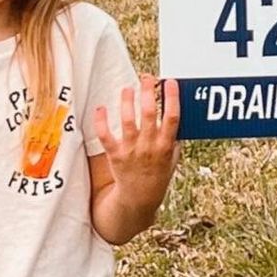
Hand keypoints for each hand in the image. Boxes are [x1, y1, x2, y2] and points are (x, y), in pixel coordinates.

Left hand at [93, 76, 179, 199]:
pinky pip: (106, 135)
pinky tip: (101, 108)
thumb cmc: (158, 175)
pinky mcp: (115, 155)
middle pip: (149, 113)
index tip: (170, 82)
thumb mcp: (173, 158)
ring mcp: (131, 150)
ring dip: (127, 101)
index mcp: (166, 146)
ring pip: (128, 120)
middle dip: (148, 92)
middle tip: (147, 78)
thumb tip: (175, 113)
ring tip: (128, 89)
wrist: (140, 198)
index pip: (172, 117)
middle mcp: (149, 146)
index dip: (171, 98)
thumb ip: (175, 138)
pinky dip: (101, 121)